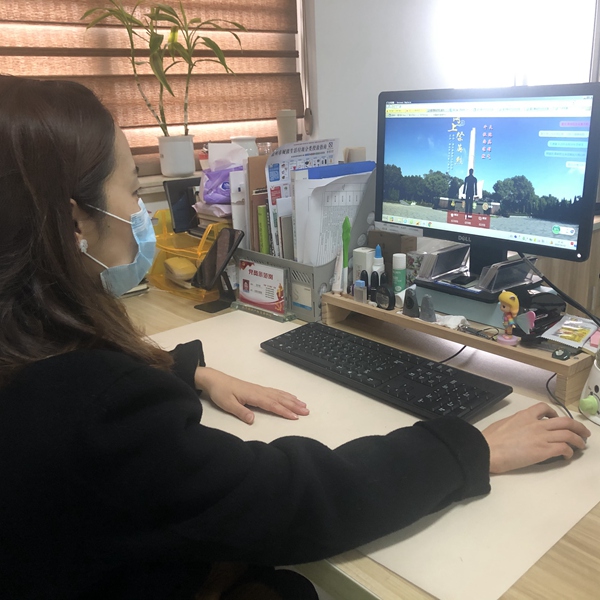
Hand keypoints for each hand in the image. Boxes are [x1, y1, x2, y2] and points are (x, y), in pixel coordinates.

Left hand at [194, 367, 308, 423]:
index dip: (284, 411)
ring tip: (303, 404)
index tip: (295, 417)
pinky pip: (275, 391)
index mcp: (253, 395)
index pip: (272, 405)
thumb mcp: (227, 404)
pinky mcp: (257, 389)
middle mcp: (259, 391)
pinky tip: (289, 396)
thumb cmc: (220, 392)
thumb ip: (241, 412)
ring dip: (292, 400)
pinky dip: (284, 394)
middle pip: (280, 399)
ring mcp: (259, 389)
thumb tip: (253, 420)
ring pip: (279, 395)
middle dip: (293, 405)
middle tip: (307, 411)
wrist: (214, 379)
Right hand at [482, 402, 590, 473]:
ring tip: (581, 445)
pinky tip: (567, 456)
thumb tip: (516, 427)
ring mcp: (541, 437)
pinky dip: (569, 452)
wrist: (488, 450)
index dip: (555, 413)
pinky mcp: (543, 451)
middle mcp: (536, 424)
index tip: (557, 418)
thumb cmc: (490, 439)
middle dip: (577, 426)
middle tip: (583, 432)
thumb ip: (514, 423)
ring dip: (578, 440)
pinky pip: (563, 448)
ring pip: (568, 434)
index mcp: (524, 416)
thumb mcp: (502, 423)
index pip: (544, 408)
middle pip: (565, 421)